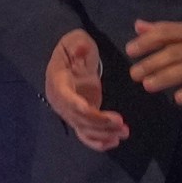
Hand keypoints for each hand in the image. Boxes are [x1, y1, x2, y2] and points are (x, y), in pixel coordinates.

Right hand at [45, 28, 126, 150]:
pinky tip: (114, 142)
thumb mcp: (75, 41)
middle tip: (121, 124)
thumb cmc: (73, 47)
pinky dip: (99, 141)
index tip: (99, 112)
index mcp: (57, 83)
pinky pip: (86, 133)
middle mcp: (60, 101)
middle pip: (78, 119)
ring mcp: (70, 111)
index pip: (68, 100)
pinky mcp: (80, 117)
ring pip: (84, 129)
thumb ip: (78, 46)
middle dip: (100, 124)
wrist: (70, 58)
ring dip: (103, 134)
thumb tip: (80, 48)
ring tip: (124, 133)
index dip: (82, 108)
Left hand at [124, 19, 181, 103]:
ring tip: (148, 86)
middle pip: (174, 53)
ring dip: (165, 78)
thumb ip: (166, 31)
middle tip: (134, 74)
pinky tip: (177, 99)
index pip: (167, 33)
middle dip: (152, 63)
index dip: (147, 41)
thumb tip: (138, 26)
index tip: (131, 51)